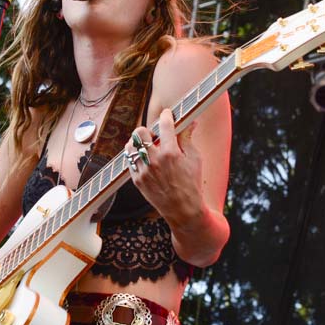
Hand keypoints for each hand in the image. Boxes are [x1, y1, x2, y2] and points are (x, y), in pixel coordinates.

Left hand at [123, 109, 203, 227]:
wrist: (183, 210)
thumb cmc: (192, 184)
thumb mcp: (194, 159)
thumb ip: (187, 138)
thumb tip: (190, 122)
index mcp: (171, 153)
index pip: (164, 124)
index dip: (166, 115)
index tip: (167, 114)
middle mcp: (155, 160)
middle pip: (140, 132)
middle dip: (147, 129)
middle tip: (154, 134)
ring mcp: (144, 171)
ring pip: (130, 146)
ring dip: (137, 142)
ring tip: (146, 146)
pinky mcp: (137, 180)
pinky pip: (130, 161)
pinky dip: (136, 156)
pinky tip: (144, 158)